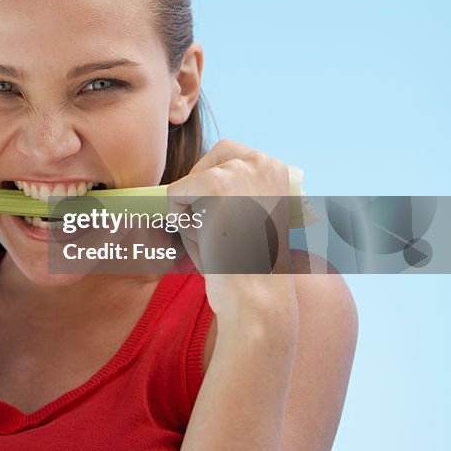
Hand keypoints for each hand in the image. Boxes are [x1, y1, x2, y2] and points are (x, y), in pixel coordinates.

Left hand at [167, 139, 297, 330]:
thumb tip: (185, 184)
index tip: (225, 219)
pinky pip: (173, 193)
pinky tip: (208, 240)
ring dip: (191, 215)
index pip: (225, 154)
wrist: (257, 295)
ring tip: (219, 241)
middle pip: (203, 164)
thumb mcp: (248, 217)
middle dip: (197, 195)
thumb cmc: (248, 265)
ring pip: (187, 184)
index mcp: (276, 168)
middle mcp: (262, 161)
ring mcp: (240, 170)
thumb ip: (230, 194)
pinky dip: (180, 220)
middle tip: (216, 229)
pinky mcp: (216, 184)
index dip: (209, 186)